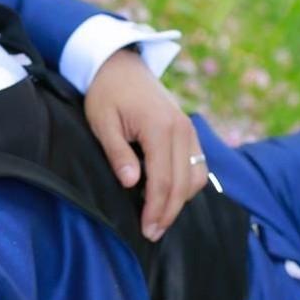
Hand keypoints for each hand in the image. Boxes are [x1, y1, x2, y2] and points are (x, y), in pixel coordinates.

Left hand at [84, 48, 206, 240]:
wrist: (120, 66)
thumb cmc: (106, 94)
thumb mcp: (102, 122)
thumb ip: (118, 153)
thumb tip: (132, 184)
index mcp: (161, 128)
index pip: (163, 180)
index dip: (156, 209)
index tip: (146, 230)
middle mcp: (182, 130)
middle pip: (183, 183)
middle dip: (169, 212)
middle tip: (152, 233)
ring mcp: (189, 130)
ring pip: (196, 176)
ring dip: (180, 200)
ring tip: (158, 218)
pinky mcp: (189, 130)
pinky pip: (197, 164)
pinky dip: (187, 184)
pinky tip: (169, 196)